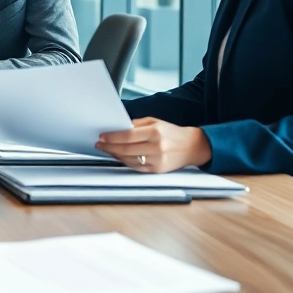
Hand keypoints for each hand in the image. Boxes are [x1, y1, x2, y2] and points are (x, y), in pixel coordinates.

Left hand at [95, 117, 211, 173]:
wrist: (192, 147)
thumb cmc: (172, 133)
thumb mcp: (155, 122)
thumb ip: (136, 125)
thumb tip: (118, 128)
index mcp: (155, 132)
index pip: (128, 136)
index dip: (112, 137)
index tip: (102, 137)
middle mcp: (156, 147)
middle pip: (126, 149)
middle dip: (110, 147)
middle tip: (100, 144)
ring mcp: (157, 160)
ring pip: (129, 160)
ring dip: (115, 155)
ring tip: (108, 150)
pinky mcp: (157, 170)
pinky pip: (136, 167)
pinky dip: (125, 162)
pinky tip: (119, 157)